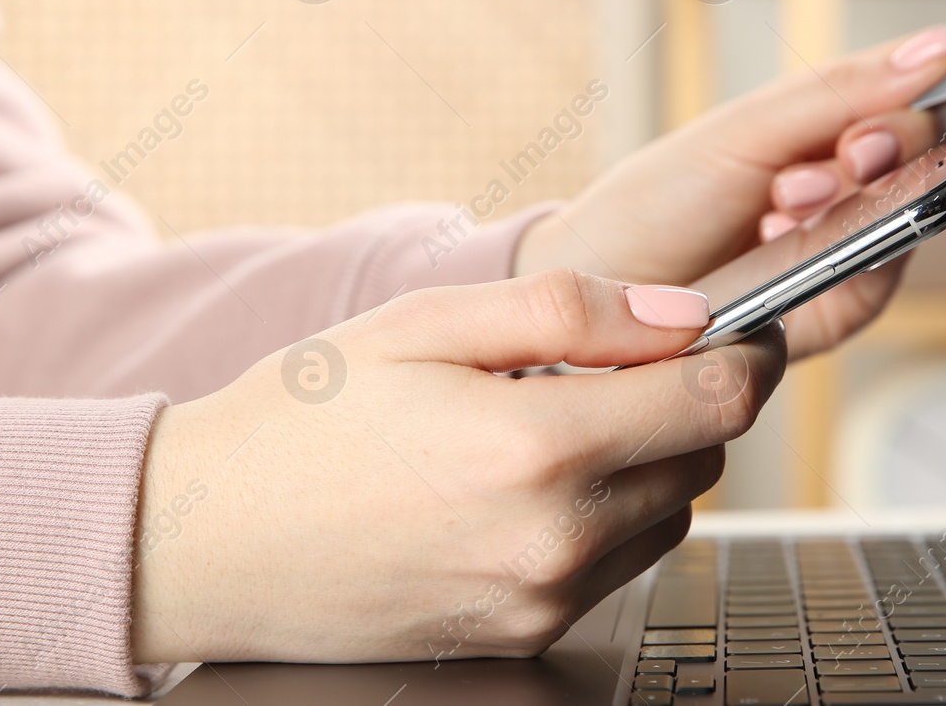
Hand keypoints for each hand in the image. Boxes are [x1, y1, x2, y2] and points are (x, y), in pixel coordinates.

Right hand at [130, 270, 784, 663]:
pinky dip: (605, 517)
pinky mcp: (521, 636)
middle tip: (617, 365)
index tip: (733, 329)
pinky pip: (615, 568)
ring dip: (648, 461)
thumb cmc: (300, 421)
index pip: (714, 398)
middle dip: (686, 401)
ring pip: (670, 515)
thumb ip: (566, 310)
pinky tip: (528, 484)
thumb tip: (678, 313)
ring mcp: (540, 599)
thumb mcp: (423, 324)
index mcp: (531, 446)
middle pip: (705, 459)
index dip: (741, 351)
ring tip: (557, 423)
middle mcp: (552, 540)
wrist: (204, 541)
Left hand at [514, 26, 945, 359]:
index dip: (924, 99)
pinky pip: (882, 281)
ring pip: (914, 215)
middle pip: (933, 154)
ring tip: (781, 201)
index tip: (896, 100)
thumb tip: (945, 44)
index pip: (920, 102)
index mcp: (827, 132)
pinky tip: (782, 244)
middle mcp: (849, 188)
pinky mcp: (837, 311)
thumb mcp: (745, 132)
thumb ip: (841, 91)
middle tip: (848, 154)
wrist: (601, 287)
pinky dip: (845, 257)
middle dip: (890, 146)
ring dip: (854, 198)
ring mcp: (848, 250)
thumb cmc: (656, 203)